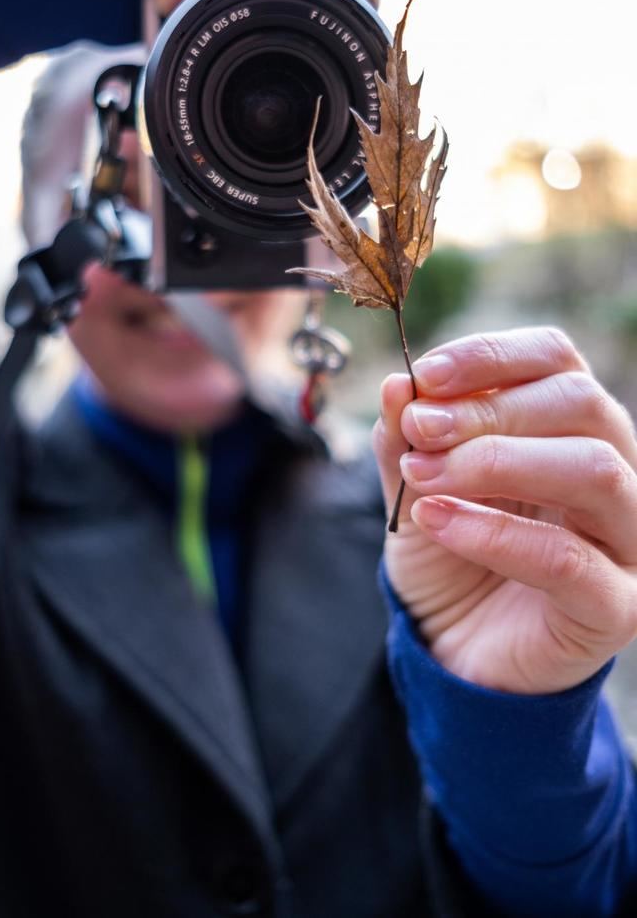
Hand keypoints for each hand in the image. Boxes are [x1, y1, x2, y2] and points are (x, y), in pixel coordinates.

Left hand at [374, 327, 636, 694]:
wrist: (457, 654)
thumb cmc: (449, 561)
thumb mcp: (414, 490)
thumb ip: (407, 441)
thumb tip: (396, 385)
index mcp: (570, 430)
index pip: (558, 359)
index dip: (492, 355)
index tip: (424, 375)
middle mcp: (616, 473)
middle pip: (582, 403)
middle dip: (488, 407)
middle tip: (419, 428)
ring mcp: (627, 541)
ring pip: (595, 469)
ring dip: (496, 460)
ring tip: (424, 475)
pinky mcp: (616, 607)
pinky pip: (569, 559)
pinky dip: (495, 533)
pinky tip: (436, 522)